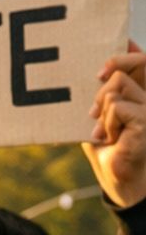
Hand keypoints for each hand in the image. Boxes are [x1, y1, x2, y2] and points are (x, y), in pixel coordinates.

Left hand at [83, 43, 145, 208]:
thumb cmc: (110, 150)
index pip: (140, 62)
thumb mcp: (101, 118)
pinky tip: (111, 138)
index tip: (102, 68)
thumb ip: (103, 96)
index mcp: (141, 93)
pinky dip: (107, 123)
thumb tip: (101, 70)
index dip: (124, 55)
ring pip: (116, 89)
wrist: (120, 180)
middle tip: (93, 111)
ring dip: (101, 113)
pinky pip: (117, 107)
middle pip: (126, 69)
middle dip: (103, 85)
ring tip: (106, 132)